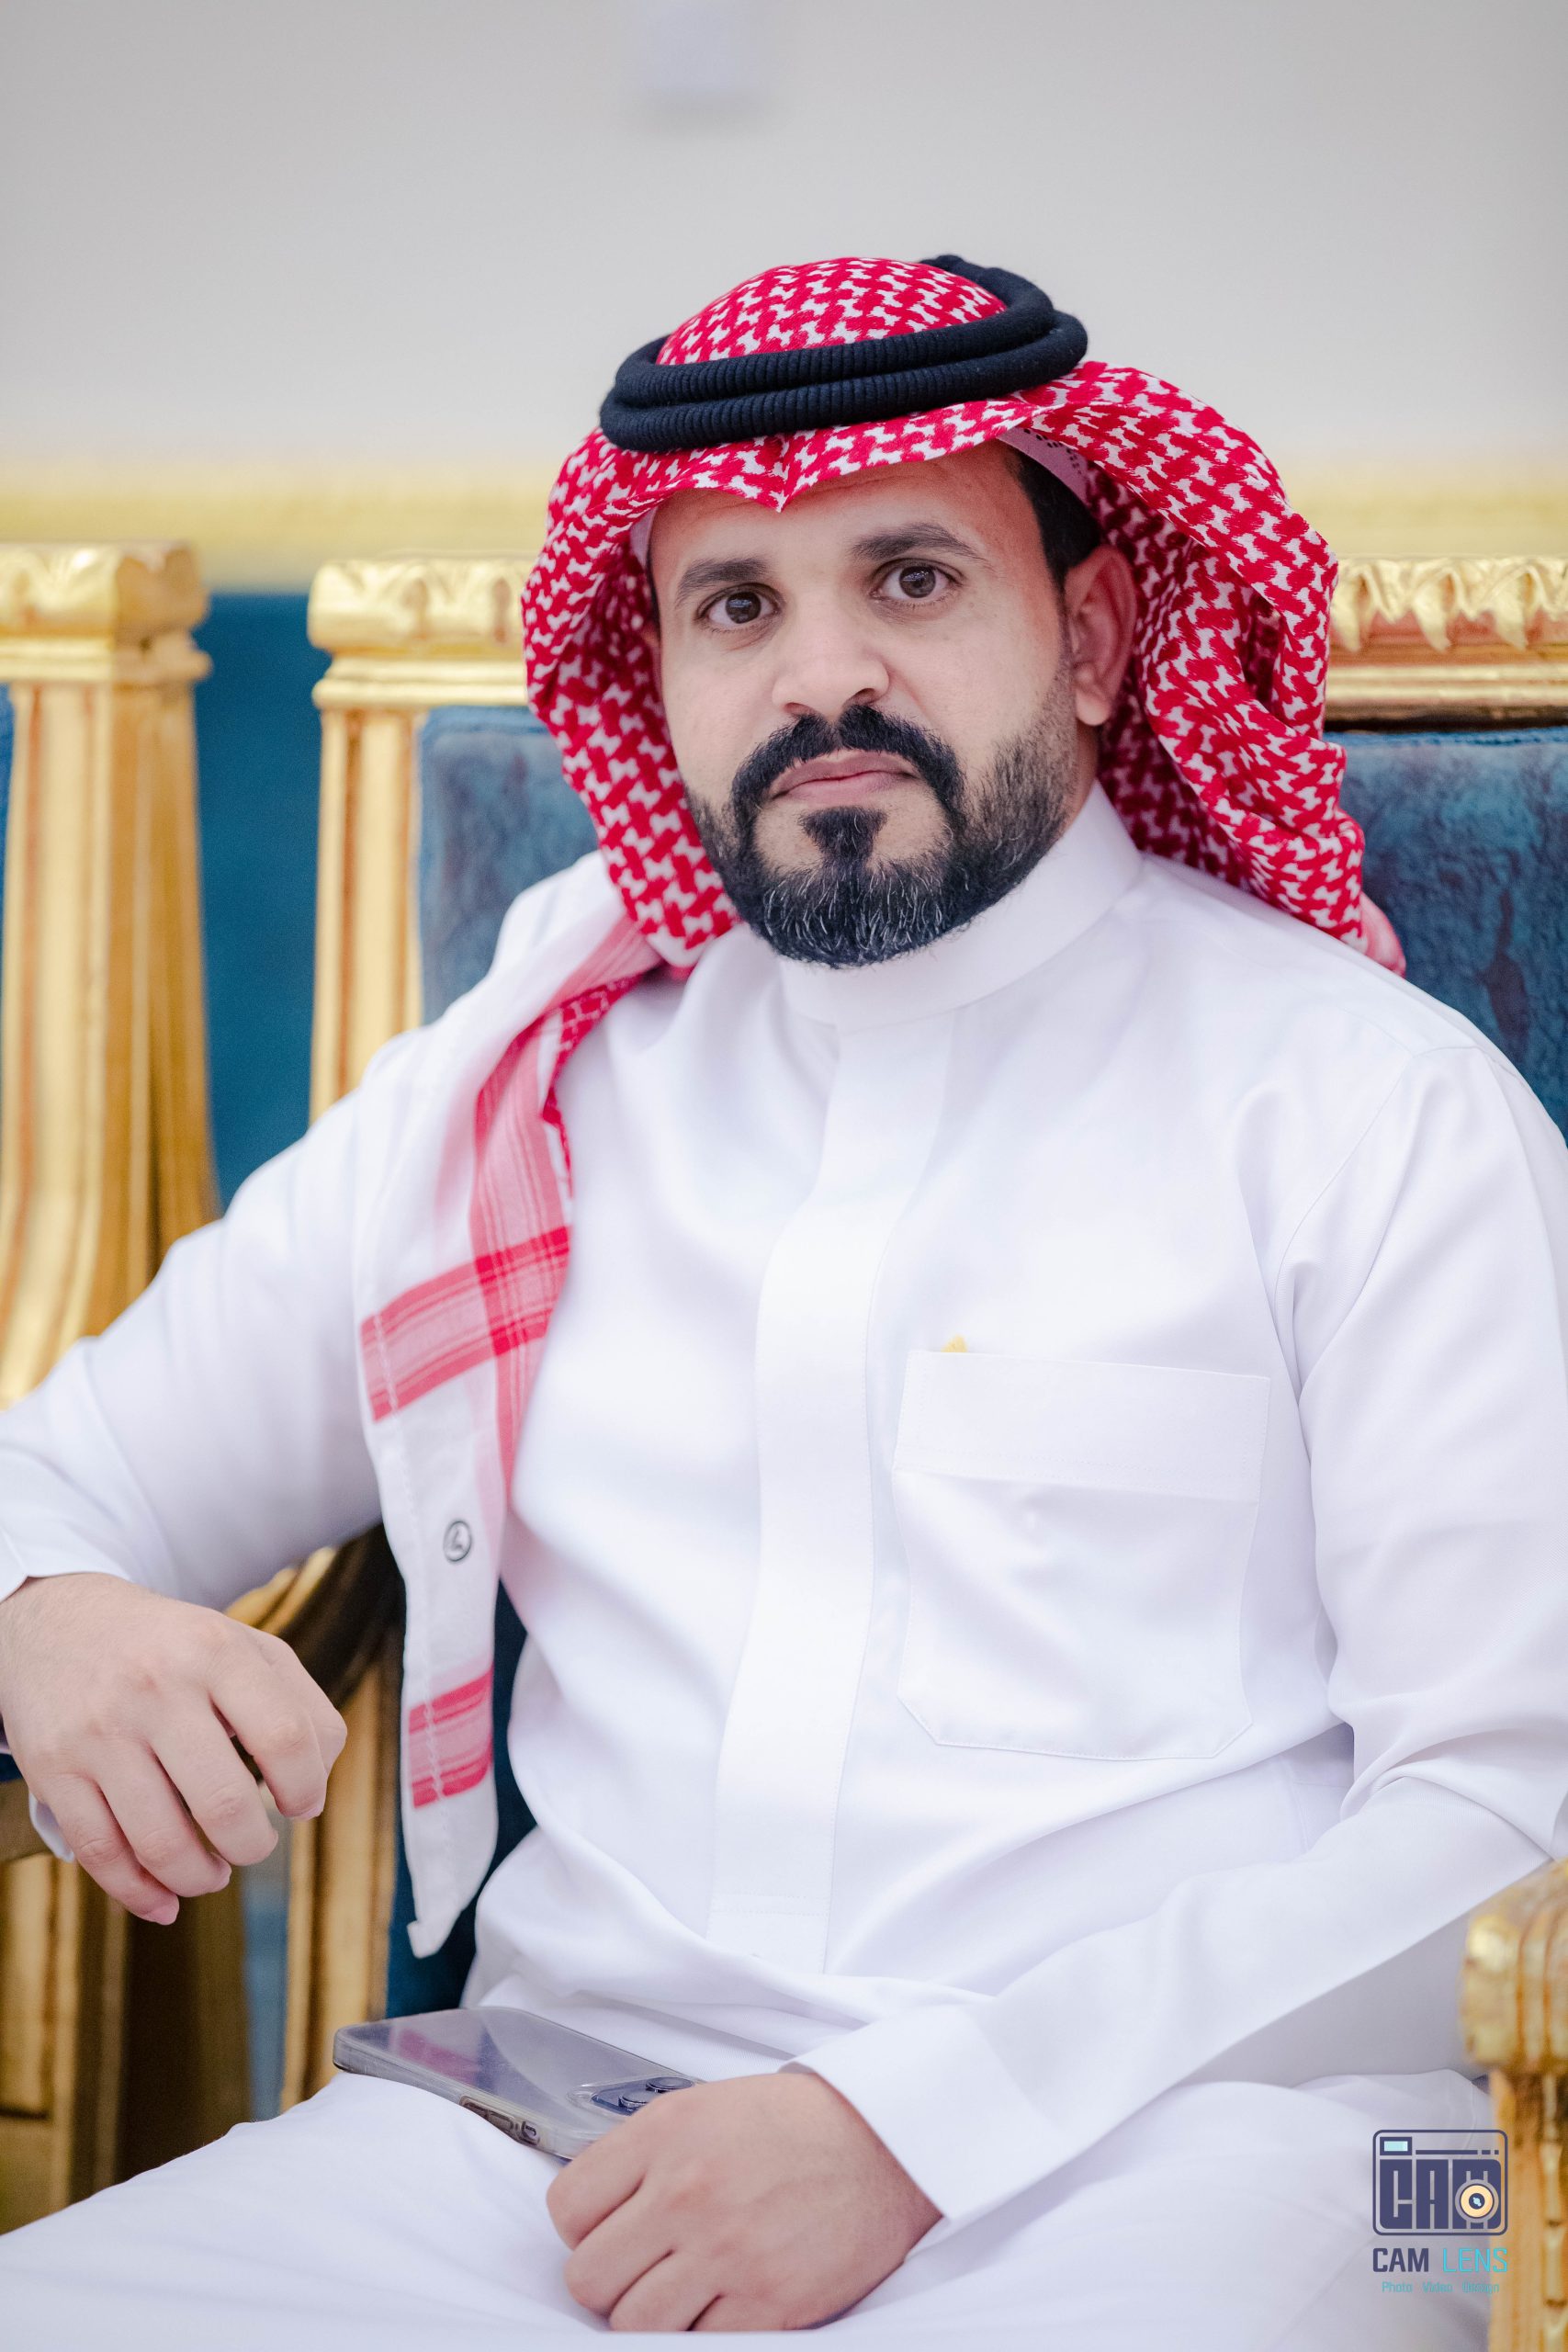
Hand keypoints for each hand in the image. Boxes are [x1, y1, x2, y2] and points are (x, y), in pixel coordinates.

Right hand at [0, 1571, 346, 1923]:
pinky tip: (164, 1900)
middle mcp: (157, 1688)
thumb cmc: (175, 1648)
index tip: (300, 1805)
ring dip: (200, 1878)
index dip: (306, 1789)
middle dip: (252, 1846)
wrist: (59, 1620)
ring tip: (212, 1873)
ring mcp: (100, 1732)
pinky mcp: (53, 1769)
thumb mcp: (246, 1647)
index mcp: (216, 1651)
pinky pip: (101, 1854)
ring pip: (161, 1842)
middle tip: (253, 1845)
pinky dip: (140, 1893)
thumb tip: (313, 1791)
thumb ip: (302, 1707)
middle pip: (224, 1803)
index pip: (287, 1738)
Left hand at [547, 2069, 939, 2331]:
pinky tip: (724, 2301)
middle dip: (611, 2280)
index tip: (610, 2229)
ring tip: (684, 2290)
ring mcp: (726, 2251)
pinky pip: (697, 2346)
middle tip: (644, 2267)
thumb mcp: (703, 2108)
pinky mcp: (768, 2303)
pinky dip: (703, 2333)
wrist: (884, 2145)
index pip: (566, 2207)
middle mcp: (687, 2192)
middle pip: (588, 2278)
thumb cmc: (794, 2126)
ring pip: (631, 2325)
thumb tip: (593, 2214)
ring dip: (651, 2316)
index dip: (583, 2229)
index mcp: (665, 2134)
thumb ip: (642, 2156)